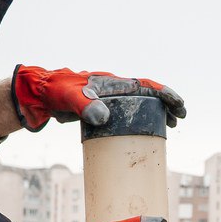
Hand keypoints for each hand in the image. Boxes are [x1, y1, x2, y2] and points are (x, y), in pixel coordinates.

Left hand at [12, 66, 187, 131]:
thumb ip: (85, 105)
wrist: (41, 97)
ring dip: (156, 115)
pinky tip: (141, 137)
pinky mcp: (102, 114)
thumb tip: (102, 117)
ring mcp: (110, 103)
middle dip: (166, 106)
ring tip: (169, 128)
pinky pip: (127, 118)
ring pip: (140, 107)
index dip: (166, 95)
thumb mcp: (71, 97)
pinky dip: (139, 124)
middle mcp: (116, 92)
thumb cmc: (56, 91)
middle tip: (178, 120)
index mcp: (114, 84)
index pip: (146, 86)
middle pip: (148, 96)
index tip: (179, 106)